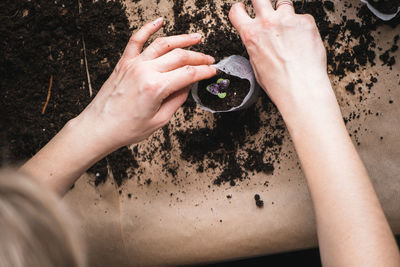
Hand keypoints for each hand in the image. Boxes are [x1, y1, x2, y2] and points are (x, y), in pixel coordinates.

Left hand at [74, 17, 215, 151]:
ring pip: (163, 44)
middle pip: (179, 56)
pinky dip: (148, 28)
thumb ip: (176, 100)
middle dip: (198, 57)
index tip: (213, 71)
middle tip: (209, 59)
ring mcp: (133, 64)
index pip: (188, 73)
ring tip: (196, 38)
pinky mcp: (124, 63)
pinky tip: (159, 21)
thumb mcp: (159, 120)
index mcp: (156, 87)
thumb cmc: (125, 128)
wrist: (99, 127)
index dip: (205, 71)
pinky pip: (136, 40)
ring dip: (182, 39)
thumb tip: (187, 87)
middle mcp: (145, 71)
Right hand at [229, 0, 331, 117]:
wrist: (300, 86)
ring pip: (283, 3)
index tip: (242, 8)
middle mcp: (267, 23)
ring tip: (289, 28)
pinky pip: (302, 18)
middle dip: (260, 2)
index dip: (239, 9)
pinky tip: (303, 41)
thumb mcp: (256, 65)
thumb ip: (256, 46)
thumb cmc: (278, 82)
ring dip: (284, 12)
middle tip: (264, 8)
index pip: (236, 12)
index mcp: (251, 35)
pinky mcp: (305, 21)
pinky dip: (302, 27)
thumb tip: (260, 42)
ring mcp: (287, 19)